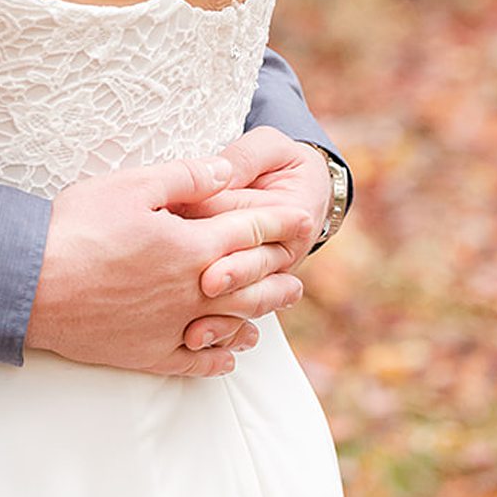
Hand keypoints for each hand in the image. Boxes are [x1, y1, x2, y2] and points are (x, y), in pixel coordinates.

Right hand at [26, 155, 312, 378]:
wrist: (33, 286)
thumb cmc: (77, 228)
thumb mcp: (130, 186)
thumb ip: (185, 178)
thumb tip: (227, 172)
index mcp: (192, 248)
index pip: (250, 233)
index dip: (280, 224)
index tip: (304, 219)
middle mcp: (192, 292)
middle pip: (252, 283)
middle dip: (279, 272)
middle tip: (299, 270)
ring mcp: (172, 327)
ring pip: (232, 323)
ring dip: (261, 313)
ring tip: (278, 308)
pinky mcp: (149, 352)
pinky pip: (197, 361)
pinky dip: (220, 358)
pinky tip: (231, 356)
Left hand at [171, 128, 330, 351]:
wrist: (300, 191)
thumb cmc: (278, 164)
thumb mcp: (269, 148)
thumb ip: (245, 158)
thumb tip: (221, 170)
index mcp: (288, 217)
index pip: (250, 220)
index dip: (224, 222)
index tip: (197, 226)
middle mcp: (275, 253)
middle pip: (249, 268)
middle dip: (231, 276)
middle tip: (207, 283)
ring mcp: (260, 278)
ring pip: (244, 306)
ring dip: (222, 321)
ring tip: (195, 334)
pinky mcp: (244, 293)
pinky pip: (236, 323)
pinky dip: (219, 338)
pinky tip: (197, 347)